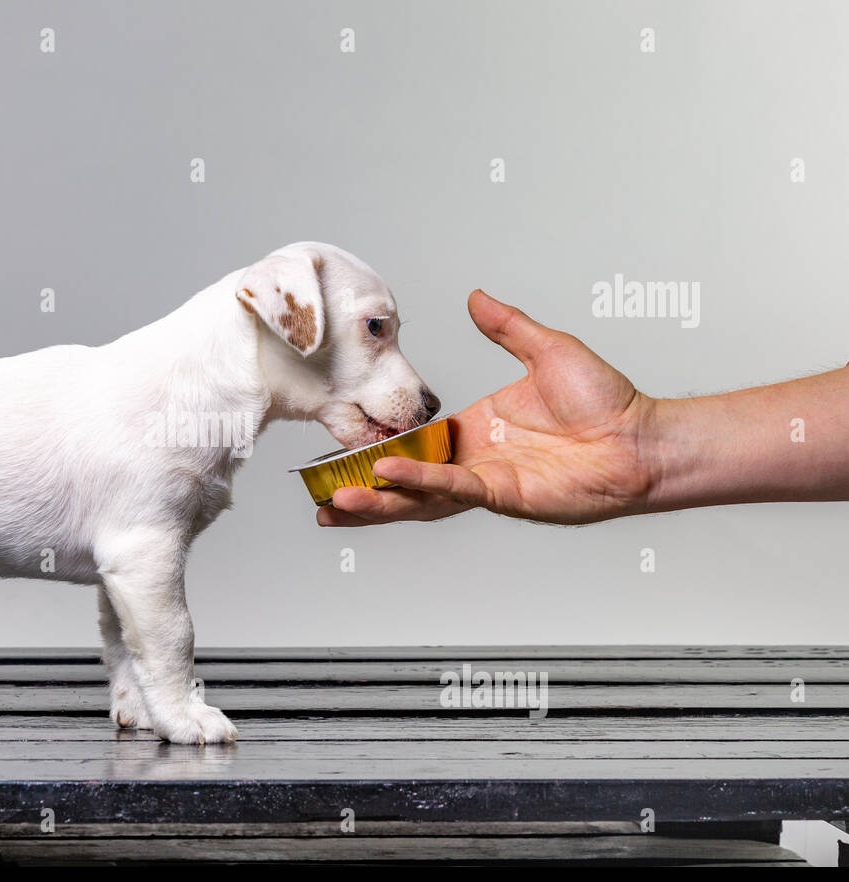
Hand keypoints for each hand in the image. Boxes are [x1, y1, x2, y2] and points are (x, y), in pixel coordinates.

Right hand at [318, 290, 659, 526]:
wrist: (642, 436)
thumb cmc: (607, 400)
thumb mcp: (546, 349)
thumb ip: (505, 327)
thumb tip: (475, 297)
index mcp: (473, 429)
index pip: (411, 441)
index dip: (375, 448)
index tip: (339, 451)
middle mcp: (472, 459)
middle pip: (403, 480)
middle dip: (360, 490)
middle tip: (319, 495)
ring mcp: (485, 481)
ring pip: (417, 496)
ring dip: (377, 501)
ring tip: (334, 504)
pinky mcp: (504, 494)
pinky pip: (451, 487)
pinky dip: (418, 482)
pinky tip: (386, 475)